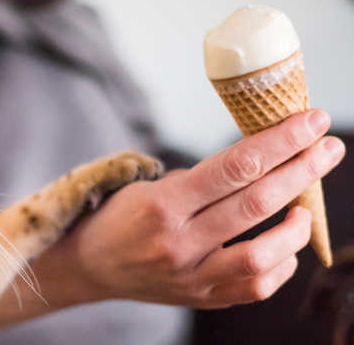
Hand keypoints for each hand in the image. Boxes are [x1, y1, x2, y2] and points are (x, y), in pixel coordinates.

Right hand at [43, 109, 344, 308]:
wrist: (89, 265)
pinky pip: (254, 286)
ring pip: (262, 254)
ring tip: (306, 206)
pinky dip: (281, 264)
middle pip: (256, 202)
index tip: (311, 121)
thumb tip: (261, 160)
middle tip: (328, 147)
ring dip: (297, 226)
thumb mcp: (148, 186)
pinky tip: (284, 244)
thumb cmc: (120, 217)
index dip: (280, 141)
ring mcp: (191, 275)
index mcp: (162, 204)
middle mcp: (178, 241)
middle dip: (302, 169)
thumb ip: (202, 180)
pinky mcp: (202, 297)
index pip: (234, 166)